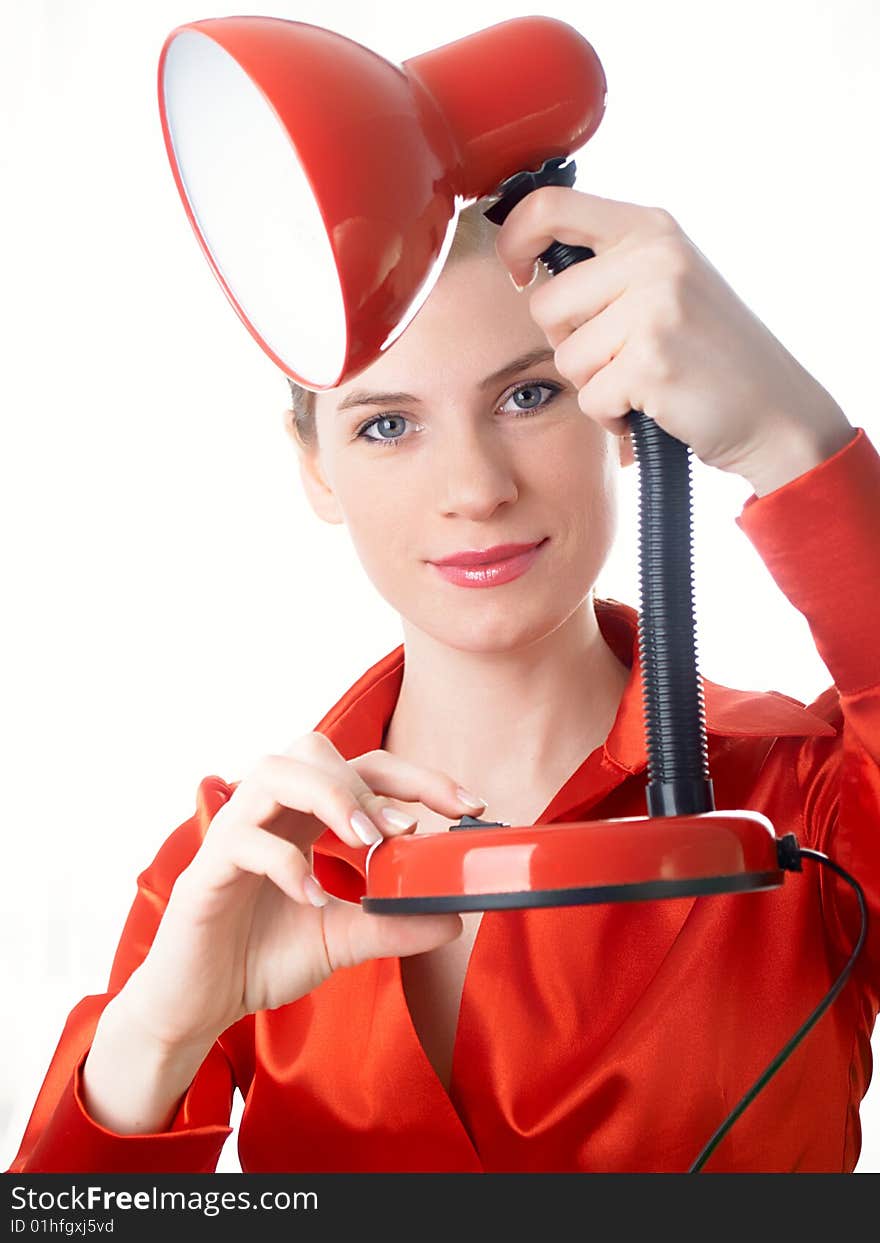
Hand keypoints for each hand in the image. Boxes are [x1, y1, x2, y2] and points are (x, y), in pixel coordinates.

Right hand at [119, 733, 481, 1052]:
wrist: (197, 1004)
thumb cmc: (259, 956)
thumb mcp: (341, 940)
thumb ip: (390, 923)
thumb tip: (453, 918)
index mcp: (304, 816)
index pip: (364, 769)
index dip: (418, 777)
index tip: (470, 806)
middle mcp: (269, 811)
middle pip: (316, 749)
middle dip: (369, 780)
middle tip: (408, 828)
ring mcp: (233, 833)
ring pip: (275, 772)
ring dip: (330, 798)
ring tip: (368, 843)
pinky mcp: (206, 870)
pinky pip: (244, 841)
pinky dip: (287, 863)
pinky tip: (313, 898)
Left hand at [493, 186, 852, 486]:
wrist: (777, 412)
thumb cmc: (713, 355)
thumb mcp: (670, 281)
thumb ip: (611, 264)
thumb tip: (530, 260)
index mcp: (652, 229)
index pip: (548, 207)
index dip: (515, 241)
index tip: (518, 273)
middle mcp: (653, 258)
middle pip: (545, 304)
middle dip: (569, 342)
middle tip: (621, 355)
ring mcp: (655, 308)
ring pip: (565, 357)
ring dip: (595, 384)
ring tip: (644, 380)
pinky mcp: (651, 361)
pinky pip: (589, 398)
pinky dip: (612, 416)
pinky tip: (653, 406)